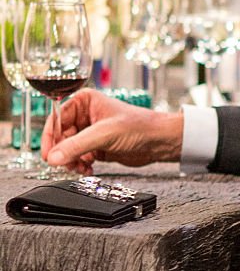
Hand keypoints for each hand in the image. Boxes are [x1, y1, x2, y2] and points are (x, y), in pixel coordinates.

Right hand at [43, 90, 183, 173]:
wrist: (159, 141)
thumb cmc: (140, 126)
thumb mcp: (105, 134)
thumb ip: (77, 146)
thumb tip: (53, 157)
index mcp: (84, 101)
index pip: (55, 120)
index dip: (50, 138)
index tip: (49, 155)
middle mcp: (84, 115)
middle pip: (59, 137)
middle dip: (62, 153)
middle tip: (68, 163)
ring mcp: (89, 132)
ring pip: (66, 150)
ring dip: (71, 161)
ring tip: (82, 167)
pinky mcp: (95, 147)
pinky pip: (77, 158)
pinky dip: (79, 165)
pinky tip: (88, 169)